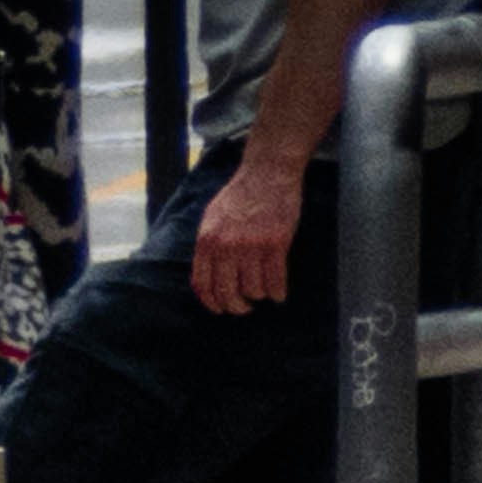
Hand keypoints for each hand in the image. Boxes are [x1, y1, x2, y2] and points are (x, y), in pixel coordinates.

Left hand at [191, 156, 302, 316]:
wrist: (267, 173)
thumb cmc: (241, 196)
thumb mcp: (212, 218)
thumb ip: (208, 246)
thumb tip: (204, 280)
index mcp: (207, 239)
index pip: (202, 284)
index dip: (213, 303)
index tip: (222, 309)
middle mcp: (225, 245)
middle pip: (227, 294)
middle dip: (238, 307)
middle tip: (246, 307)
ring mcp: (250, 245)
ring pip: (253, 291)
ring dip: (260, 296)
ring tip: (264, 289)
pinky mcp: (275, 245)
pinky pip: (275, 283)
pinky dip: (278, 293)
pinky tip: (279, 291)